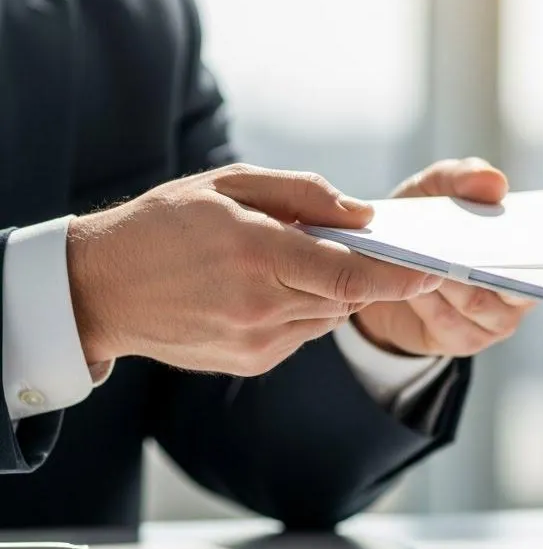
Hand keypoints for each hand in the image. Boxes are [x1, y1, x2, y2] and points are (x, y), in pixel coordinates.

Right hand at [67, 164, 439, 375]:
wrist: (100, 289)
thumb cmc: (164, 224)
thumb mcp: (228, 185)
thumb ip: (303, 194)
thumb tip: (361, 214)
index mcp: (259, 255)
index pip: (352, 277)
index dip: (400, 277)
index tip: (434, 268)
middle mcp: (263, 307)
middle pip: (347, 298)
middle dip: (366, 274)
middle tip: (367, 248)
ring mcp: (257, 343)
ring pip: (329, 316)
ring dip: (330, 290)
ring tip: (292, 261)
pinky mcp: (251, 363)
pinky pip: (303, 333)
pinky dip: (304, 308)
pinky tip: (268, 287)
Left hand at [354, 158, 533, 356]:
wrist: (380, 272)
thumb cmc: (421, 224)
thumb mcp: (434, 190)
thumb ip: (462, 177)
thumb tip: (496, 183)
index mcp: (522, 248)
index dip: (533, 249)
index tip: (512, 235)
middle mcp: (518, 288)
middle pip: (513, 283)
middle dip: (480, 263)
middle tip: (453, 246)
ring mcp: (494, 319)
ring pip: (478, 302)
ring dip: (446, 280)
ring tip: (419, 258)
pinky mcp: (464, 341)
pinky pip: (450, 323)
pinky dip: (427, 301)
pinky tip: (409, 286)